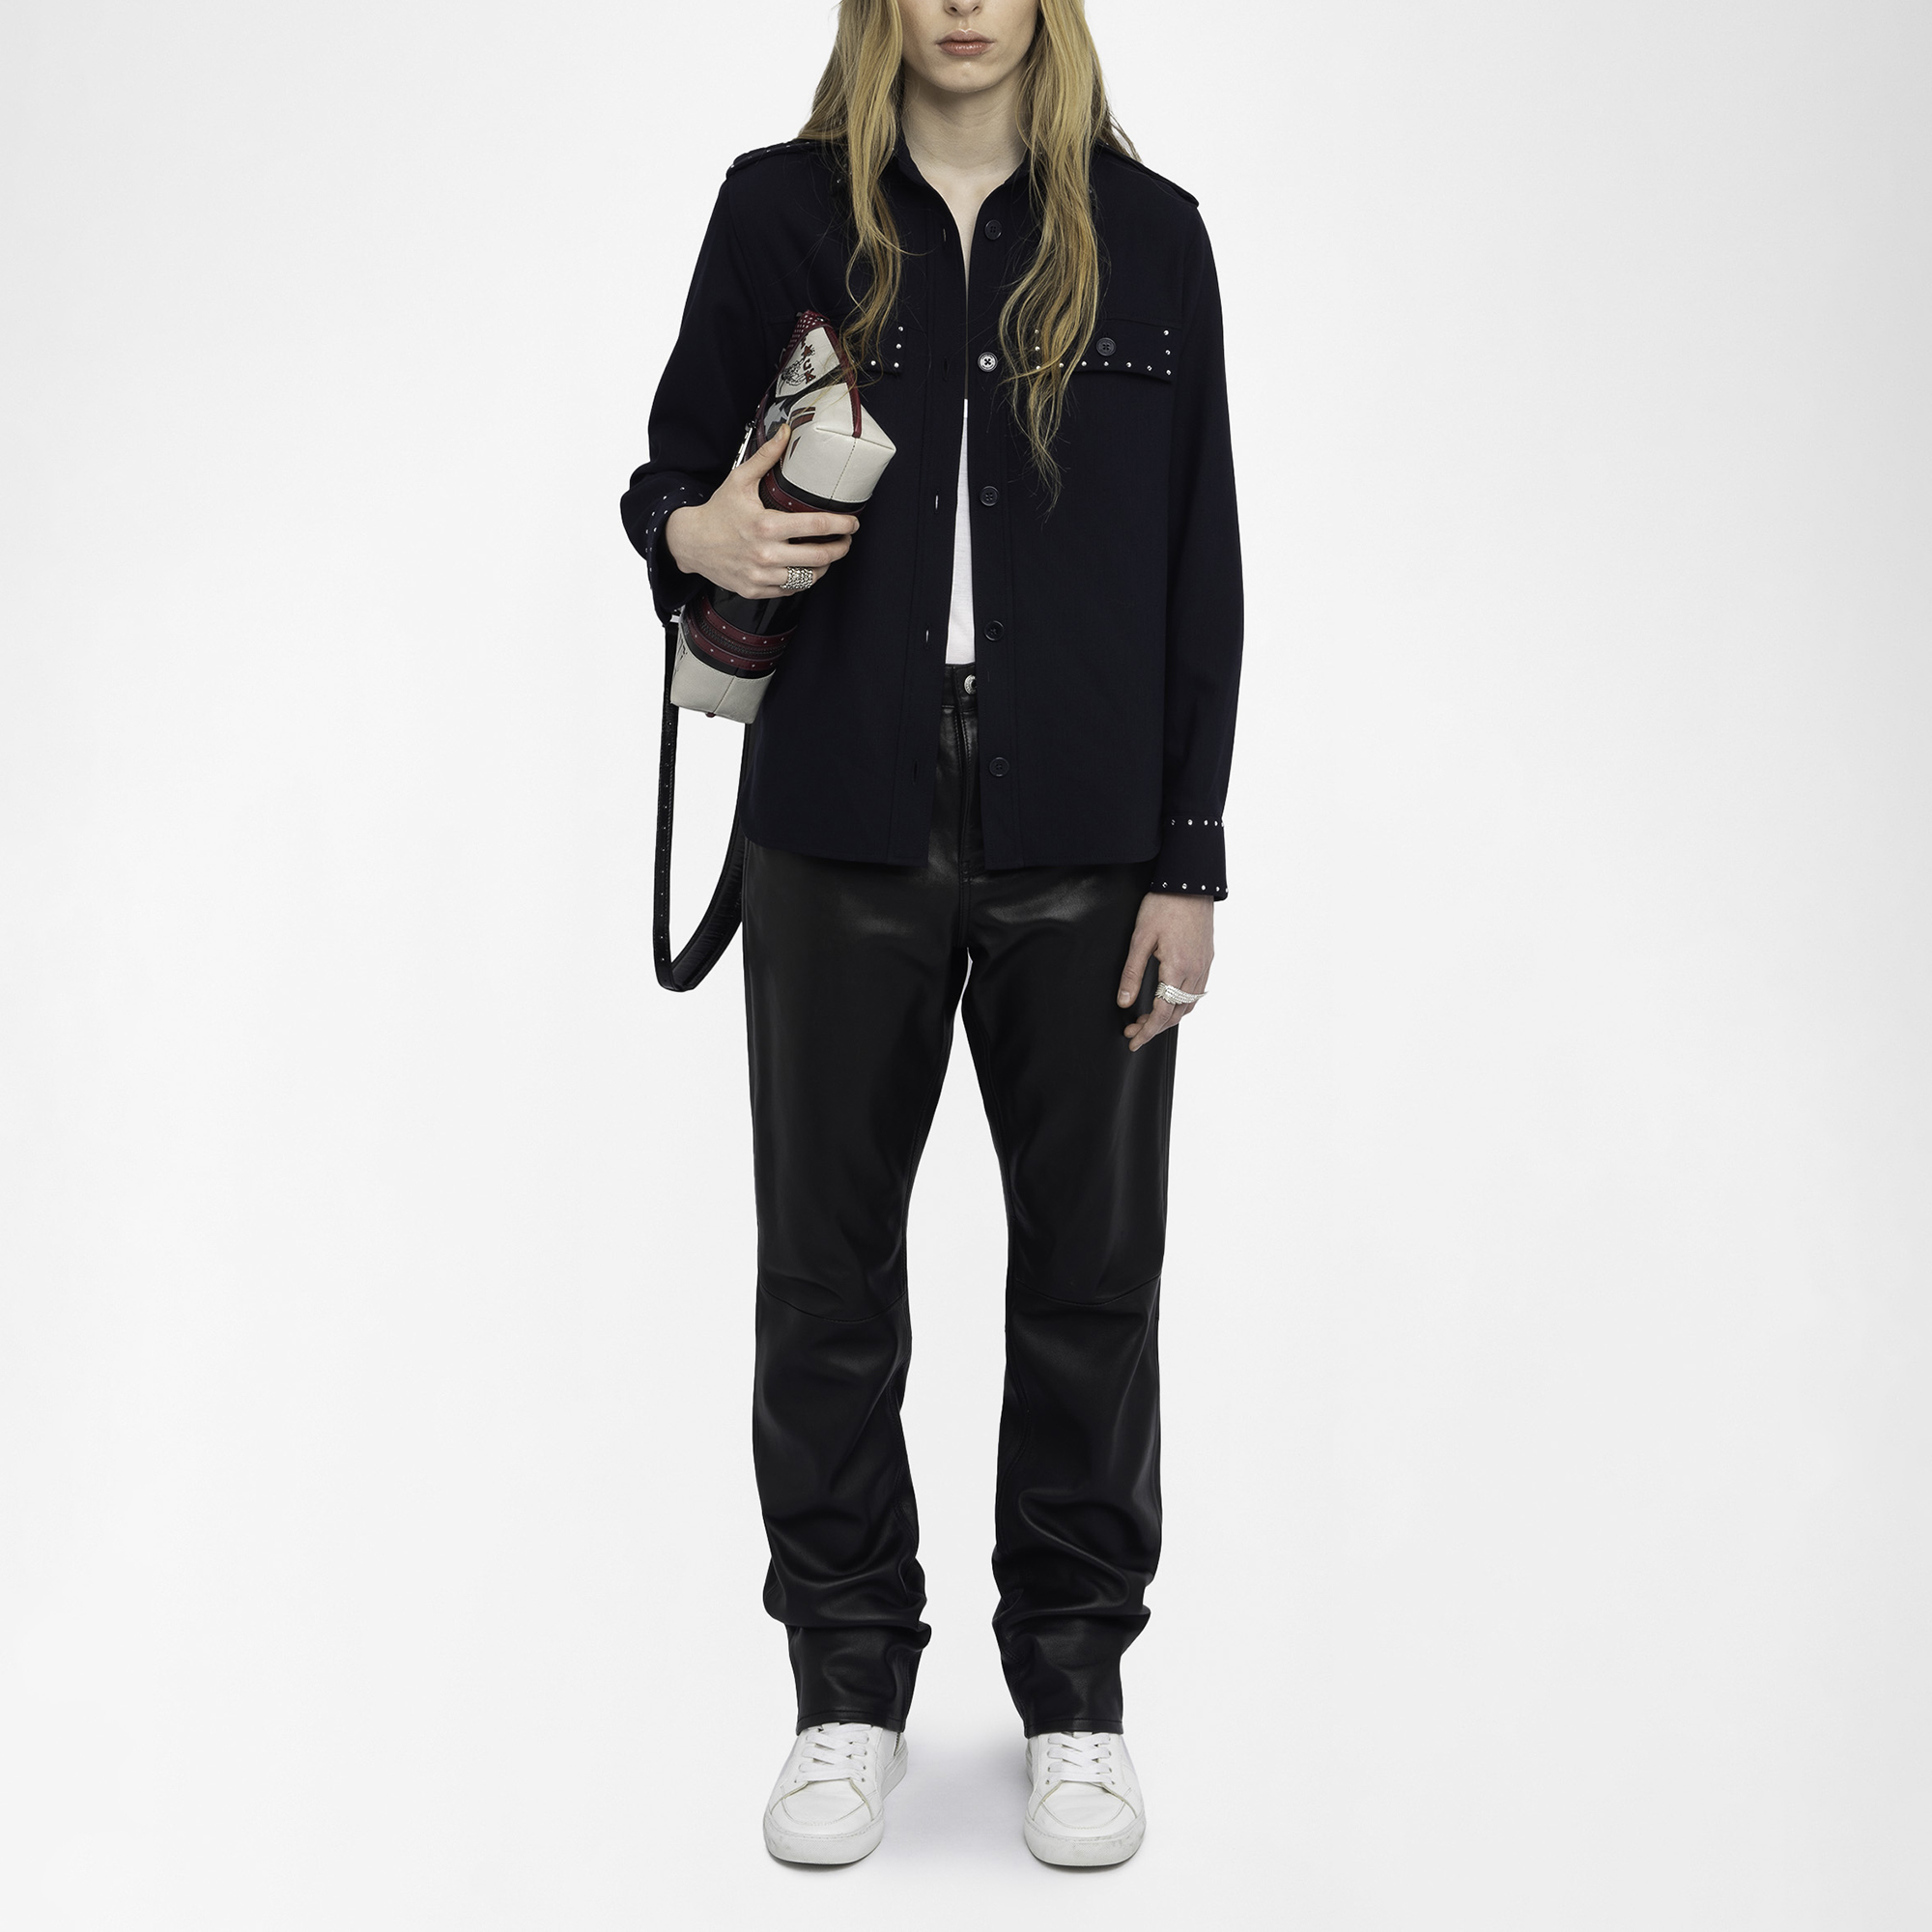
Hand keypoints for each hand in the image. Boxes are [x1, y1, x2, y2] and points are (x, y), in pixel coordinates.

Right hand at [664, 424, 859, 598]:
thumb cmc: (718, 511)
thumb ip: (766, 458)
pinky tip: (806, 567)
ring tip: (830, 554)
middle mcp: (766, 554)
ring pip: (809, 578)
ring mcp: (761, 576)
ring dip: (825, 566)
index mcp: (766, 526)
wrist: (691, 542)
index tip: (852, 523)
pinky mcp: (756, 590)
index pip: (818, 526)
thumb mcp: (739, 480)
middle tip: (846, 540)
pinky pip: (791, 590)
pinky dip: (803, 579)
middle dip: (840, 548)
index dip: (842, 525)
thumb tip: (786, 432)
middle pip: (820, 556)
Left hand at [1117, 892, 1214, 1051]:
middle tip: (1133, 1032)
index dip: (1146, 1030)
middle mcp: (1195, 971)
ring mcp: (1204, 966)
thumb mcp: (1140, 938)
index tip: (1133, 1040)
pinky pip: (1197, 993)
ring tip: (1148, 1021)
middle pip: (1176, 1014)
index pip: (1162, 1012)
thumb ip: (1132, 973)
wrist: (1190, 882)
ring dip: (1169, 1018)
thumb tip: (1124, 1002)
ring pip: (1189, 1006)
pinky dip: (1181, 1005)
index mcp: (1178, 968)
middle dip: (1154, 1028)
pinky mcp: (1208, 959)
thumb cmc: (1163, 905)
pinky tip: (1168, 1002)